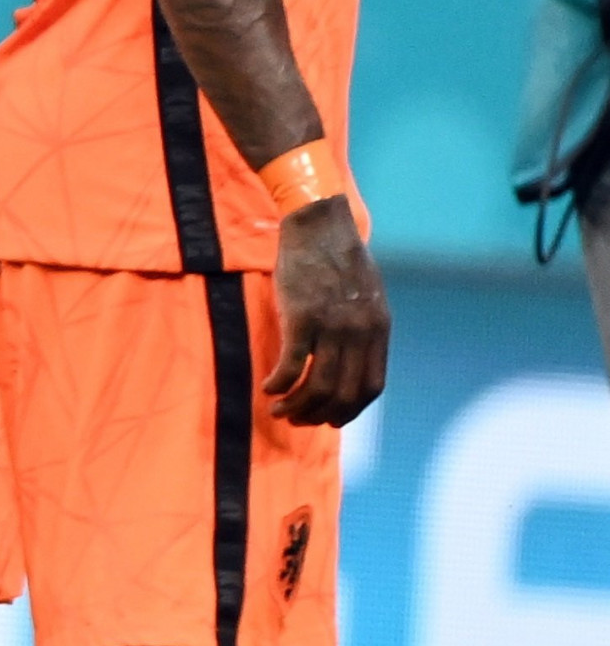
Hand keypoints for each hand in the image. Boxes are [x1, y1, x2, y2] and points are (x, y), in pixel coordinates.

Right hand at [266, 195, 386, 424]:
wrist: (318, 226)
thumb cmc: (337, 257)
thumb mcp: (364, 295)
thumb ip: (362, 327)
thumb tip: (352, 358)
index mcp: (378, 329)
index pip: (371, 387)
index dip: (350, 411)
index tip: (329, 418)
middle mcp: (359, 333)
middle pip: (344, 394)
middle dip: (319, 415)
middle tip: (297, 419)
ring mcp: (332, 327)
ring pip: (317, 386)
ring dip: (296, 406)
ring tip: (278, 410)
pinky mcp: (302, 318)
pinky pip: (292, 367)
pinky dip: (279, 385)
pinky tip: (267, 387)